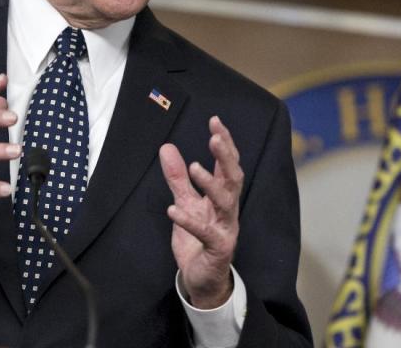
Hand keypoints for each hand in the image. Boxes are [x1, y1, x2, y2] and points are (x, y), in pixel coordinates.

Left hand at [159, 116, 242, 308]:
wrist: (202, 280)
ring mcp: (226, 229)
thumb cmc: (197, 240)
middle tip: (214, 138)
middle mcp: (228, 209)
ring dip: (210, 183)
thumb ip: (178, 178)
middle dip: (225, 157)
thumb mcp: (185, 203)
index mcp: (222, 196)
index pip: (228, 164)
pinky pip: (205, 233)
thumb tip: (166, 148)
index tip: (215, 121)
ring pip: (225, 202)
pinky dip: (189, 220)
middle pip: (233, 178)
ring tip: (194, 167)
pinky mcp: (217, 248)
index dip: (225, 143)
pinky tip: (173, 209)